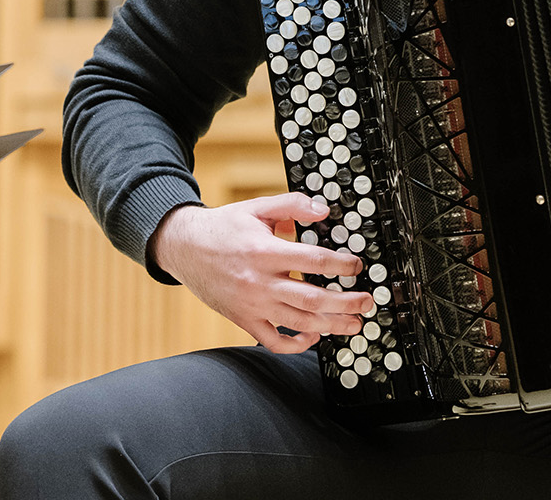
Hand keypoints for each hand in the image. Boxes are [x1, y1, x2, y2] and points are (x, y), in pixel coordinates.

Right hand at [148, 192, 375, 353]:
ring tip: (353, 324)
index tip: (356, 266)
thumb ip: (291, 205)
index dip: (341, 265)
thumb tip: (323, 211)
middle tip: (367, 302)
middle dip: (346, 303)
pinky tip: (313, 337)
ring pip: (298, 323)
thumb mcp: (257, 207)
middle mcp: (260, 282)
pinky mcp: (243, 319)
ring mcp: (252, 305)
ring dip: (331, 326)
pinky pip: (272, 341)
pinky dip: (295, 345)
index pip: (314, 261)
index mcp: (265, 252)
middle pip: (312, 299)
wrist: (184, 247)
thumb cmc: (223, 227)